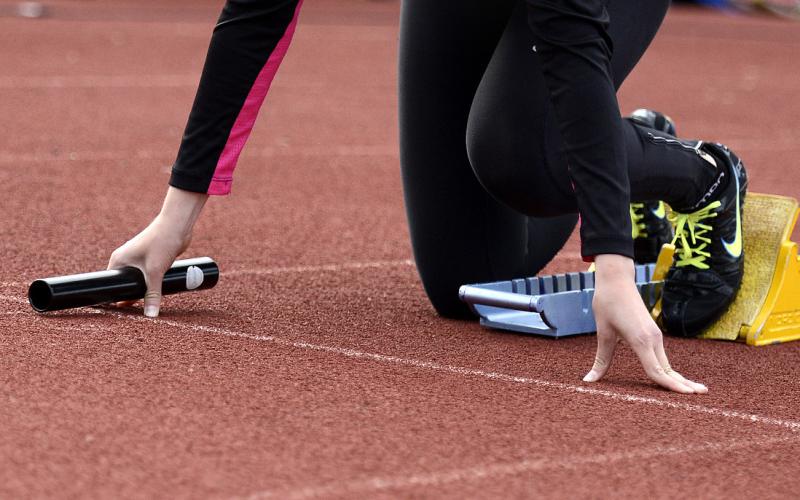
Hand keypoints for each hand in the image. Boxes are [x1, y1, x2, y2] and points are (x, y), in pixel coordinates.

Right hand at [107, 187, 207, 316]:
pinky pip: (149, 277)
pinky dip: (151, 285)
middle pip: (125, 284)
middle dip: (130, 297)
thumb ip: (153, 294)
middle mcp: (126, 260)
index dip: (114, 297)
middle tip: (134, 314)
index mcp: (119, 261)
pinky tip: (157, 295)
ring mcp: (139, 259)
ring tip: (146, 306)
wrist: (178, 225)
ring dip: (143, 291)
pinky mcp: (152, 259)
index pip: (111, 283)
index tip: (117, 313)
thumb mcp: (155, 272)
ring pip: (139, 281)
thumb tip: (151, 315)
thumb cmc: (161, 242)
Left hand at [584, 254, 707, 393]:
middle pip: (668, 369)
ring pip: (667, 363)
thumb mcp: (603, 333)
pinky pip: (662, 357)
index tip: (685, 396)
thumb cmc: (608, 304)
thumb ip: (600, 360)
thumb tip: (588, 380)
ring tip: (695, 390)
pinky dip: (670, 369)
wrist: (616, 281)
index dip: (669, 386)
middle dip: (683, 384)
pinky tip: (675, 377)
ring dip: (679, 378)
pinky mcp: (653, 333)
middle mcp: (653, 339)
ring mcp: (655, 336)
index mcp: (640, 340)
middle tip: (701, 396)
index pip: (656, 370)